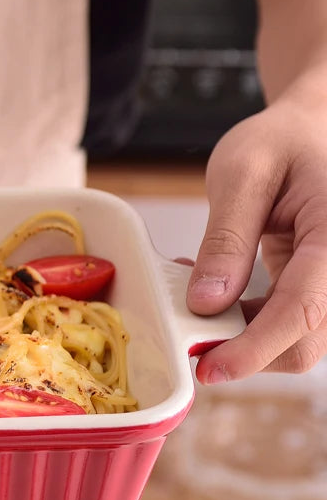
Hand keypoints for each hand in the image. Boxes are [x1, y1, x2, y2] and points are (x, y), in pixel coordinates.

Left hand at [187, 84, 326, 382]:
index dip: (254, 348)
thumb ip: (226, 239)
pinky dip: (247, 322)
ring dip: (241, 336)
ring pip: (295, 341)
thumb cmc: (282, 141)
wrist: (311, 131)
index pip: (303, 309)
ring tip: (194, 293)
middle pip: (304, 341)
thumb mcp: (242, 173)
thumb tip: (207, 303)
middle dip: (243, 351)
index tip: (210, 367)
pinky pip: (286, 323)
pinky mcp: (319, 290)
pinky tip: (214, 292)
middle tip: (185, 335)